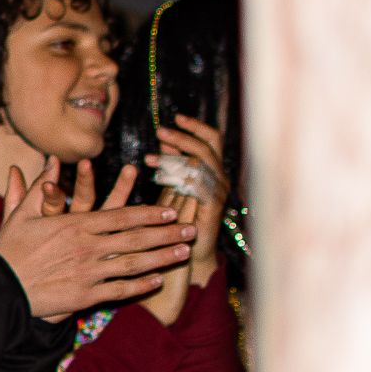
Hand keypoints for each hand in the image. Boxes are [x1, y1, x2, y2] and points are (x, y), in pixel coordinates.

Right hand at [0, 160, 197, 321]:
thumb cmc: (8, 250)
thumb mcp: (22, 214)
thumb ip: (40, 188)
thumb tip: (49, 162)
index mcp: (75, 224)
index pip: (122, 216)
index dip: (149, 213)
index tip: (169, 211)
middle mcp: (88, 247)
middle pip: (136, 238)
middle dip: (167, 233)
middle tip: (191, 229)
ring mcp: (89, 272)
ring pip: (135, 264)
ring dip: (163, 257)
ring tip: (184, 252)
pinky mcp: (86, 296)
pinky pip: (121, 290)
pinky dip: (141, 285)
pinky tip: (157, 280)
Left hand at [146, 115, 229, 284]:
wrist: (189, 253)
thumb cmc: (177, 220)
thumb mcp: (172, 185)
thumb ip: (171, 162)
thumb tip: (163, 138)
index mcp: (212, 170)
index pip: (212, 139)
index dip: (196, 126)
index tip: (176, 118)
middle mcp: (219, 178)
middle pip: (208, 145)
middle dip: (184, 135)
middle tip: (160, 131)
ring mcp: (217, 192)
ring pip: (202, 161)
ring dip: (176, 153)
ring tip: (152, 154)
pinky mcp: (212, 207)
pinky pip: (200, 184)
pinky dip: (181, 175)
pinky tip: (160, 174)